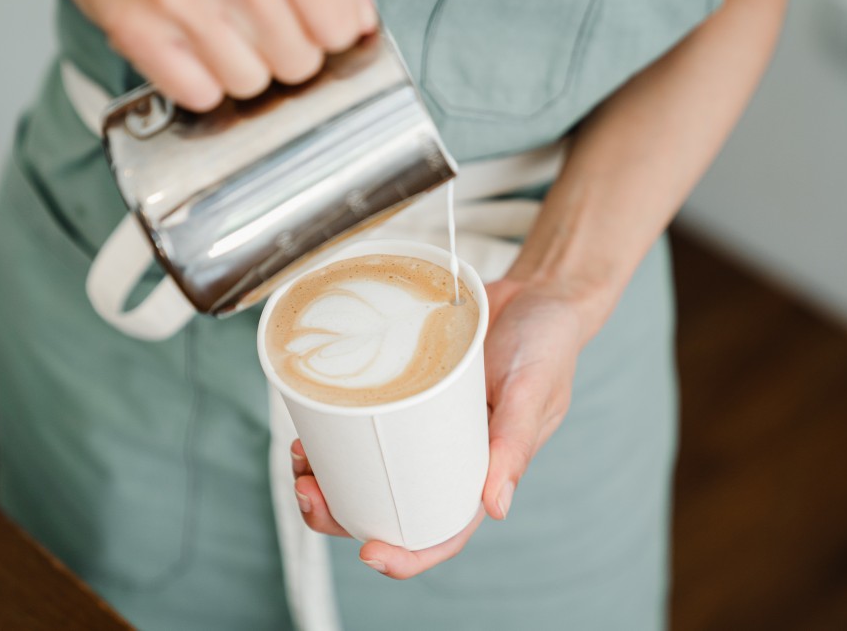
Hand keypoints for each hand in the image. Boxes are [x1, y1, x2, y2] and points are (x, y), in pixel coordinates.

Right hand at [48, 0, 377, 110]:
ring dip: (245, 64)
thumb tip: (359, 19)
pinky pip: (199, 94)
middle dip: (289, 46)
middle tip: (263, 16)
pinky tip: (196, 43)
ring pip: (252, 83)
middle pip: (299, 61)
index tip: (318, 17)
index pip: (339, 25)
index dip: (333, 26)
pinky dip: (202, 78)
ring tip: (225, 24)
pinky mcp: (135, 27)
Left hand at [289, 278, 585, 577]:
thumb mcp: (533, 390)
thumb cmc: (548, 344)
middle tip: (306, 490)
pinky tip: (310, 422)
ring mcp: (420, 425)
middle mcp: (446, 456)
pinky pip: (364, 420)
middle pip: (388, 507)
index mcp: (483, 472)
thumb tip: (496, 509)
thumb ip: (515, 444)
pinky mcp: (402, 392)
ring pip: (367, 468)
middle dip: (340, 513)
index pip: (442, 531)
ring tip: (298, 457)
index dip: (406, 555)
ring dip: (326, 474)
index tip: (369, 555)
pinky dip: (334, 429)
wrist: (538, 291)